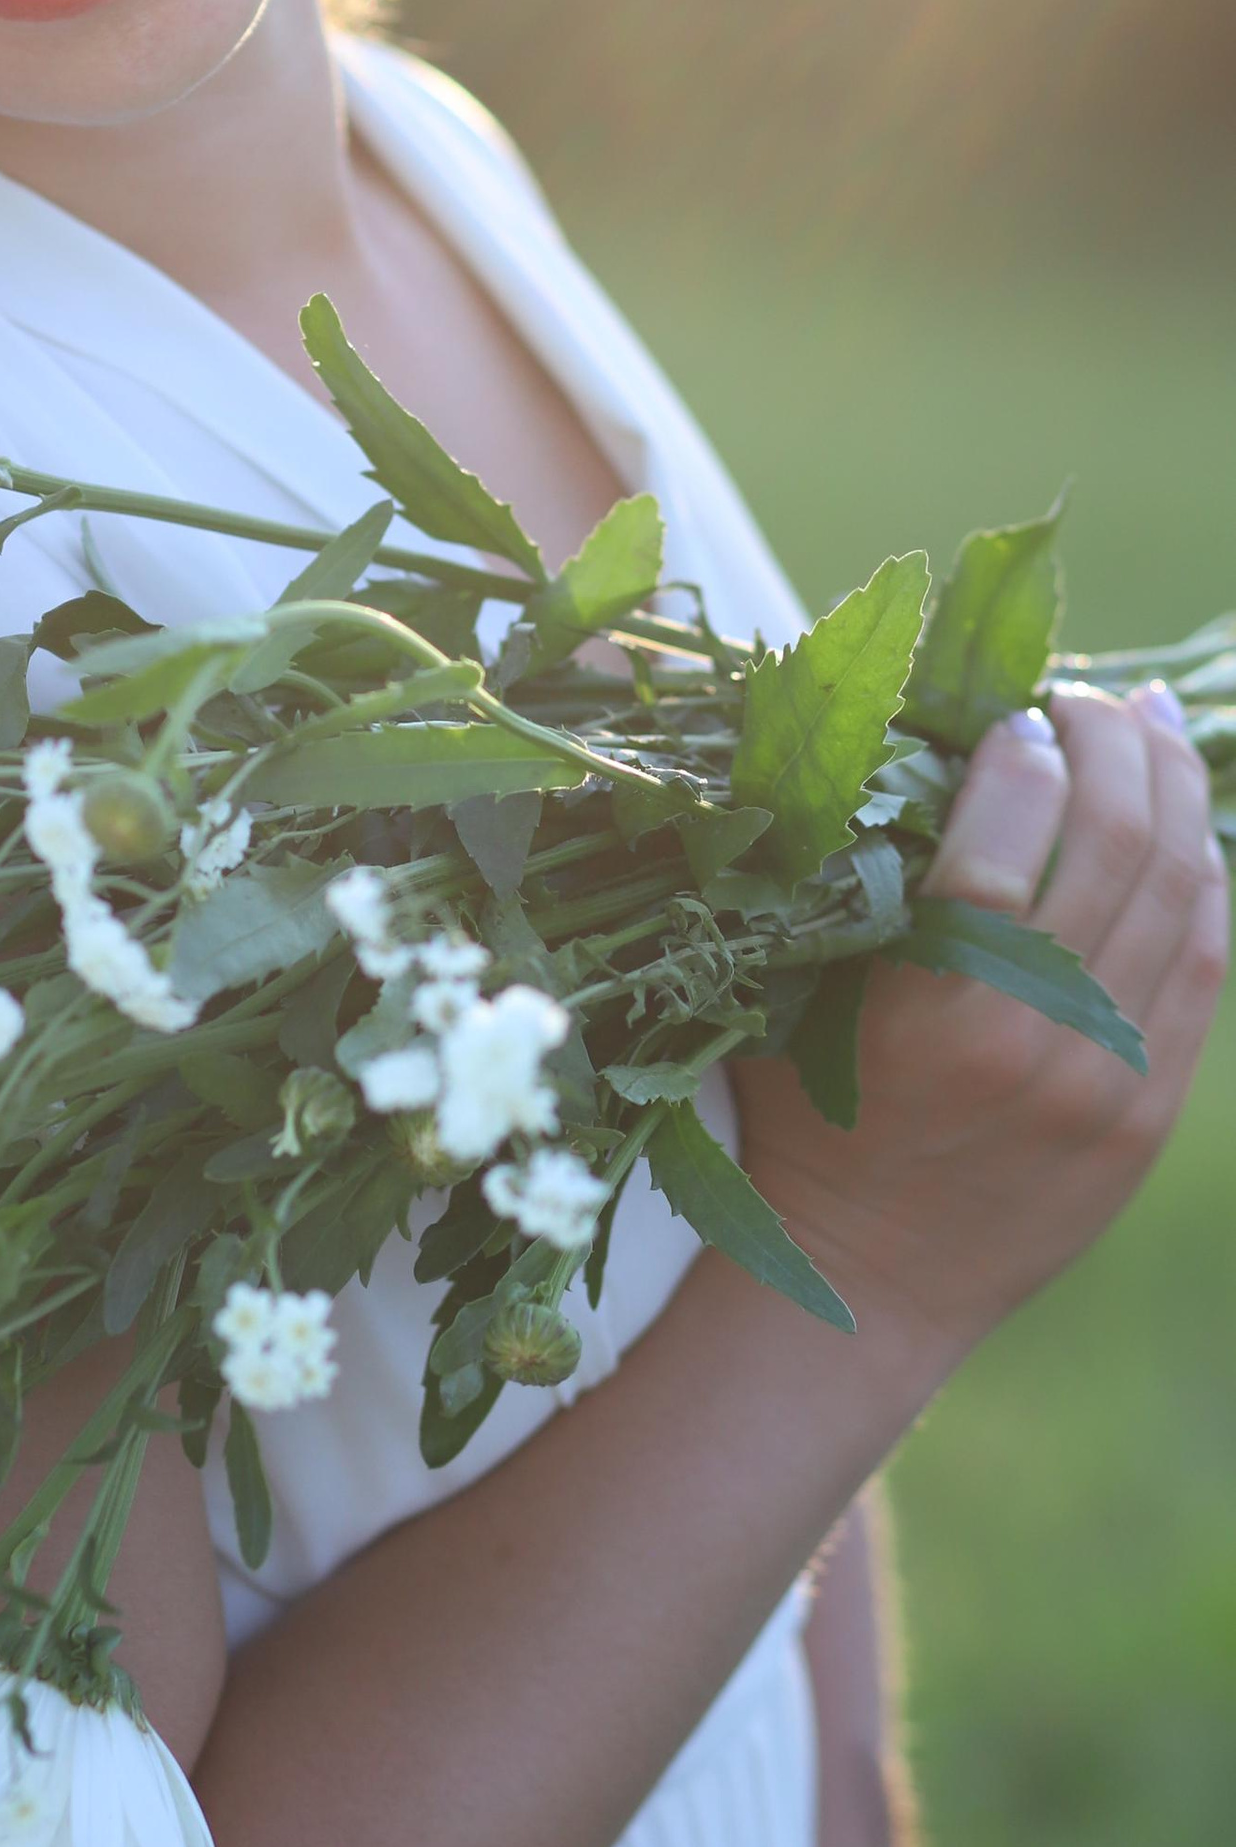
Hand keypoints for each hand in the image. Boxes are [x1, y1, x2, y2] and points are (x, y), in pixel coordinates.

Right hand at [732, 682, 1225, 1375]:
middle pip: (1113, 847)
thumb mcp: (783, 1003)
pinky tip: (1187, 829)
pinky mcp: (1151, 1110)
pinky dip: (1206, 881)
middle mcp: (1030, 1037)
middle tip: (1090, 697)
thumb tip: (875, 762)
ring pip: (1179, 896)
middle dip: (1113, 747)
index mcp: (926, 1008)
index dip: (1020, 759)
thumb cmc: (802, 1125)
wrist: (870, 1280)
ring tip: (1150, 726)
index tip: (1011, 717)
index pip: (1000, 843)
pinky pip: (1206, 967)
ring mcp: (1107, 1076)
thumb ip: (826, 897)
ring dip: (1174, 792)